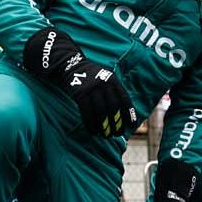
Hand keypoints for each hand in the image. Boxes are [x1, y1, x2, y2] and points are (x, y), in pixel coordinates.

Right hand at [26, 27, 140, 136]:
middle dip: (116, 123)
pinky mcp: (79, 94)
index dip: (128, 112)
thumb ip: (113, 91)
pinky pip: (87, 112)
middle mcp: (103, 83)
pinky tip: (93, 131)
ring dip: (104, 126)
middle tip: (117, 133)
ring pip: (100, 112)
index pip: (124, 98)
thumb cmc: (90, 77)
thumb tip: (123, 113)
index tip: (131, 125)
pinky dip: (91, 124)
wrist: (70, 65)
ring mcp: (91, 88)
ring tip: (106, 135)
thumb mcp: (105, 78)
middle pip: (113, 107)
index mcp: (112, 80)